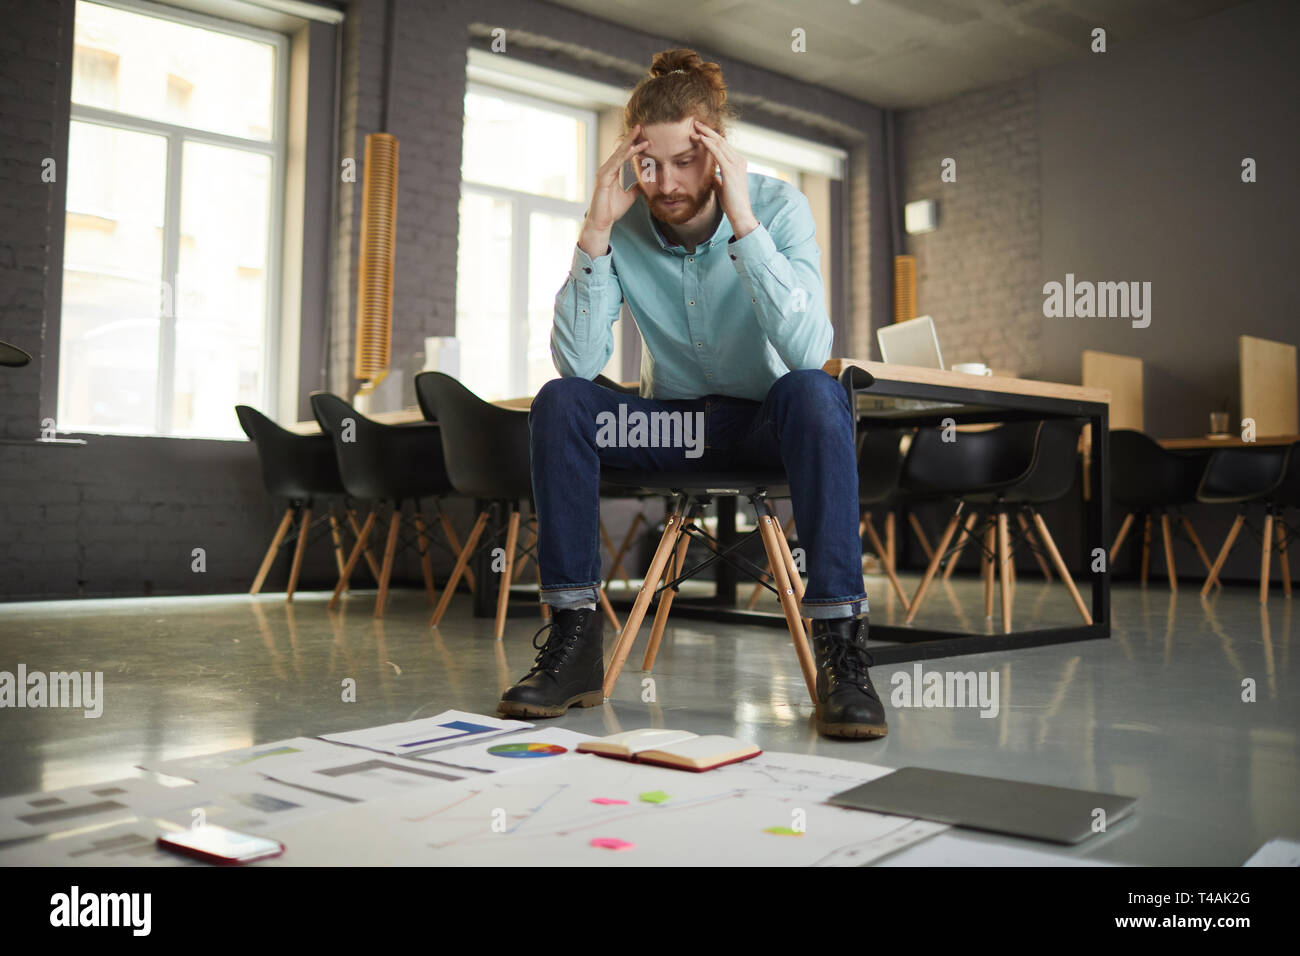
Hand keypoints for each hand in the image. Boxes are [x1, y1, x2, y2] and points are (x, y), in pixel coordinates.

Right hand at [585, 123, 650, 231]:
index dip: (635, 145)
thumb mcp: (630, 196)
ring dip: (628, 143)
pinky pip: (615, 164)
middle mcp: (607, 169)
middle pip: (621, 150)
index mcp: (613, 171)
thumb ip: (637, 186)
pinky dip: (623, 156)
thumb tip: (647, 182)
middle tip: (640, 126)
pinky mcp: (602, 179)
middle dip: (631, 138)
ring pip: (618, 154)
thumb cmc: (612, 209)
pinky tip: (631, 149)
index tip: (646, 138)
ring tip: (638, 132)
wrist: (603, 222)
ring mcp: (603, 172)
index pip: (625, 154)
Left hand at [692, 119, 757, 237]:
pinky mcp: (730, 169)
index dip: (711, 137)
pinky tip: (700, 138)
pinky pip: (717, 152)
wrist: (740, 214)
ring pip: (719, 143)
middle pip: (721, 140)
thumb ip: (718, 179)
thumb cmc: (732, 203)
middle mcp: (739, 160)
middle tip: (695, 123)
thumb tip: (712, 176)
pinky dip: (708, 143)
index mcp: (738, 163)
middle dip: (708, 130)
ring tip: (694, 127)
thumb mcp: (723, 188)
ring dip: (706, 134)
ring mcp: (736, 164)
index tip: (700, 132)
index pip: (723, 146)